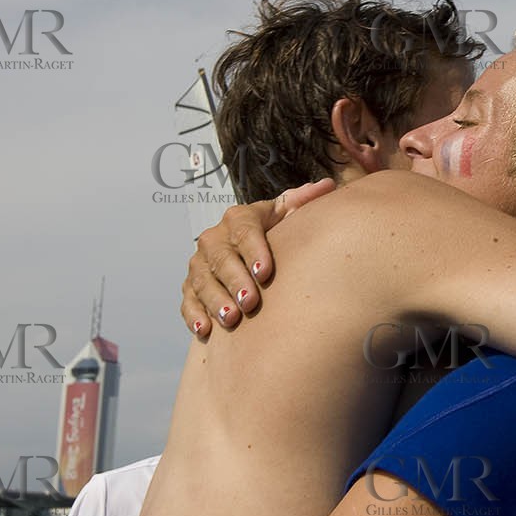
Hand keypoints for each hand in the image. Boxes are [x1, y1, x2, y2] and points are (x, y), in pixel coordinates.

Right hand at [181, 179, 335, 335]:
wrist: (250, 253)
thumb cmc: (275, 236)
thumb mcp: (288, 217)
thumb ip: (303, 203)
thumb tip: (328, 186)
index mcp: (239, 218)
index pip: (244, 229)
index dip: (254, 250)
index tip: (265, 272)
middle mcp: (215, 238)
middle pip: (221, 258)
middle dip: (234, 280)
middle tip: (250, 302)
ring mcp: (200, 263)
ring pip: (202, 280)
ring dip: (215, 300)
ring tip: (231, 319)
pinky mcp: (190, 287)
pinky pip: (188, 300)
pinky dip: (194, 315)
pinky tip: (205, 330)